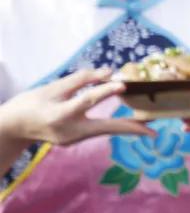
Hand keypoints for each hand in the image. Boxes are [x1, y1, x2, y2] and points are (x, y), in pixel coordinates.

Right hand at [0, 68, 154, 145]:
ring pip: (104, 131)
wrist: (13, 127)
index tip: (122, 83)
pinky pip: (98, 131)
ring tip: (149, 125)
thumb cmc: (31, 103)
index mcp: (60, 115)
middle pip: (105, 128)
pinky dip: (114, 126)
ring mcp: (73, 140)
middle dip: (130, 128)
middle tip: (153, 129)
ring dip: (127, 127)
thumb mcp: (52, 87)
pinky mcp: (75, 141)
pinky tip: (130, 124)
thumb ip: (80, 80)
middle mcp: (69, 132)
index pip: (87, 100)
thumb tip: (108, 72)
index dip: (105, 90)